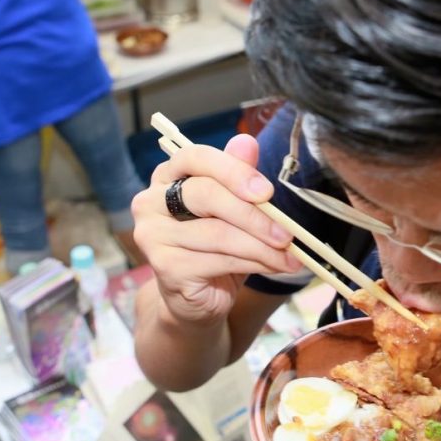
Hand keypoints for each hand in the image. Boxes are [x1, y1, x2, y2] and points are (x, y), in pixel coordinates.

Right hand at [130, 134, 300, 326]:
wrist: (195, 298)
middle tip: (287, 233)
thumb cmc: (215, 247)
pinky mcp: (164, 266)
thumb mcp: (233, 209)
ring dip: (261, 245)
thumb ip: (238, 177)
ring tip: (289, 255)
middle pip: (205, 195)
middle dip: (253, 215)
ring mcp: (153, 235)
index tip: (267, 191)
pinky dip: (253, 263)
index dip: (233, 170)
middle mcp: (151, 202)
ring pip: (218, 233)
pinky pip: (218, 260)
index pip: (194, 158)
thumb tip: (247, 142)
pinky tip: (274, 266)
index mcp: (167, 176)